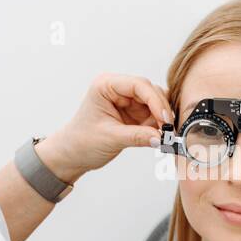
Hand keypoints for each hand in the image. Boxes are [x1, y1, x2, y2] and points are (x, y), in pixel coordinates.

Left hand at [33, 73, 173, 182]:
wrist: (72, 155)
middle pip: (149, 91)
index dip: (155, 100)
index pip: (138, 85)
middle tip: (169, 130)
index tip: (165, 119)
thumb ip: (137, 136)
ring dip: (161, 118)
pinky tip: (159, 136)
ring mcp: (126, 101)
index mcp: (105, 85)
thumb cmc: (81, 142)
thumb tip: (161, 137)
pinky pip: (152, 115)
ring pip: (154, 102)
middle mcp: (117, 89)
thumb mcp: (110, 138)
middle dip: (160, 110)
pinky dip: (158, 125)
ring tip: (164, 135)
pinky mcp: (132, 113)